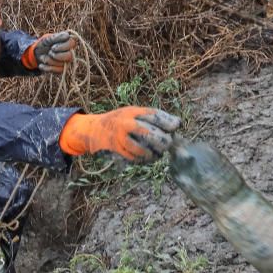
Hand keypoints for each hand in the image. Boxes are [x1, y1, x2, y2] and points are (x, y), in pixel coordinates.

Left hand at [22, 31, 74, 72]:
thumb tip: (67, 36)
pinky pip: (57, 71)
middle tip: (49, 52)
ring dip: (49, 61)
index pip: (72, 43)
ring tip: (42, 57)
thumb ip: (56, 37)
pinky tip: (41, 65)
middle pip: (70, 56)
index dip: (63, 46)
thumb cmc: (45, 44)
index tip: (53, 47)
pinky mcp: (61, 69)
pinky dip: (47, 68)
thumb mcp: (47, 39)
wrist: (37, 53)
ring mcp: (66, 61)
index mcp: (68, 42)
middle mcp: (70, 52)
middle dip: (57, 55)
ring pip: (62, 64)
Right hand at [59, 106, 180, 162]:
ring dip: (153, 153)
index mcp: (132, 112)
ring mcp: (120, 138)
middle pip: (149, 134)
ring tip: (158, 154)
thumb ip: (153, 117)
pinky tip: (148, 158)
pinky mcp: (116, 150)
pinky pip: (134, 158)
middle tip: (167, 144)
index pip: (153, 115)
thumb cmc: (121, 120)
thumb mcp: (134, 113)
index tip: (175, 127)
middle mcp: (125, 124)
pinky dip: (143, 160)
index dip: (166, 122)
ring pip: (142, 149)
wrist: (95, 129)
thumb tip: (177, 124)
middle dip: (162, 141)